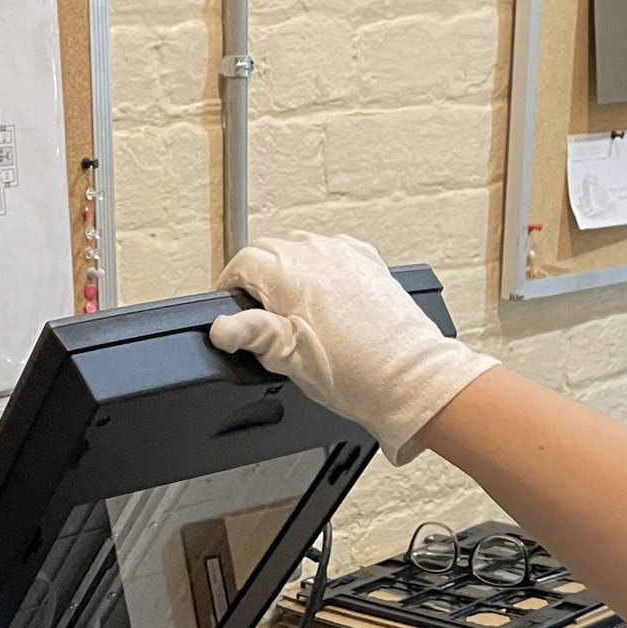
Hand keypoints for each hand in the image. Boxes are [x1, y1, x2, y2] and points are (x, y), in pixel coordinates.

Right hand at [210, 232, 498, 464]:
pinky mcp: (367, 261)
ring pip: (302, 251)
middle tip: (265, 318)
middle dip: (261, 282)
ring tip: (299, 314)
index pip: (240, 265)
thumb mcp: (286, 358)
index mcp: (285, 271)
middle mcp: (314, 251)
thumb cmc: (353, 372)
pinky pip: (334, 257)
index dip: (231, 289)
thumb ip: (248, 334)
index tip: (233, 309)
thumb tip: (220, 328)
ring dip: (292, 274)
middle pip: (269, 253)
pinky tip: (329, 305)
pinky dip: (324, 273)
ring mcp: (343, 253)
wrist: (407, 376)